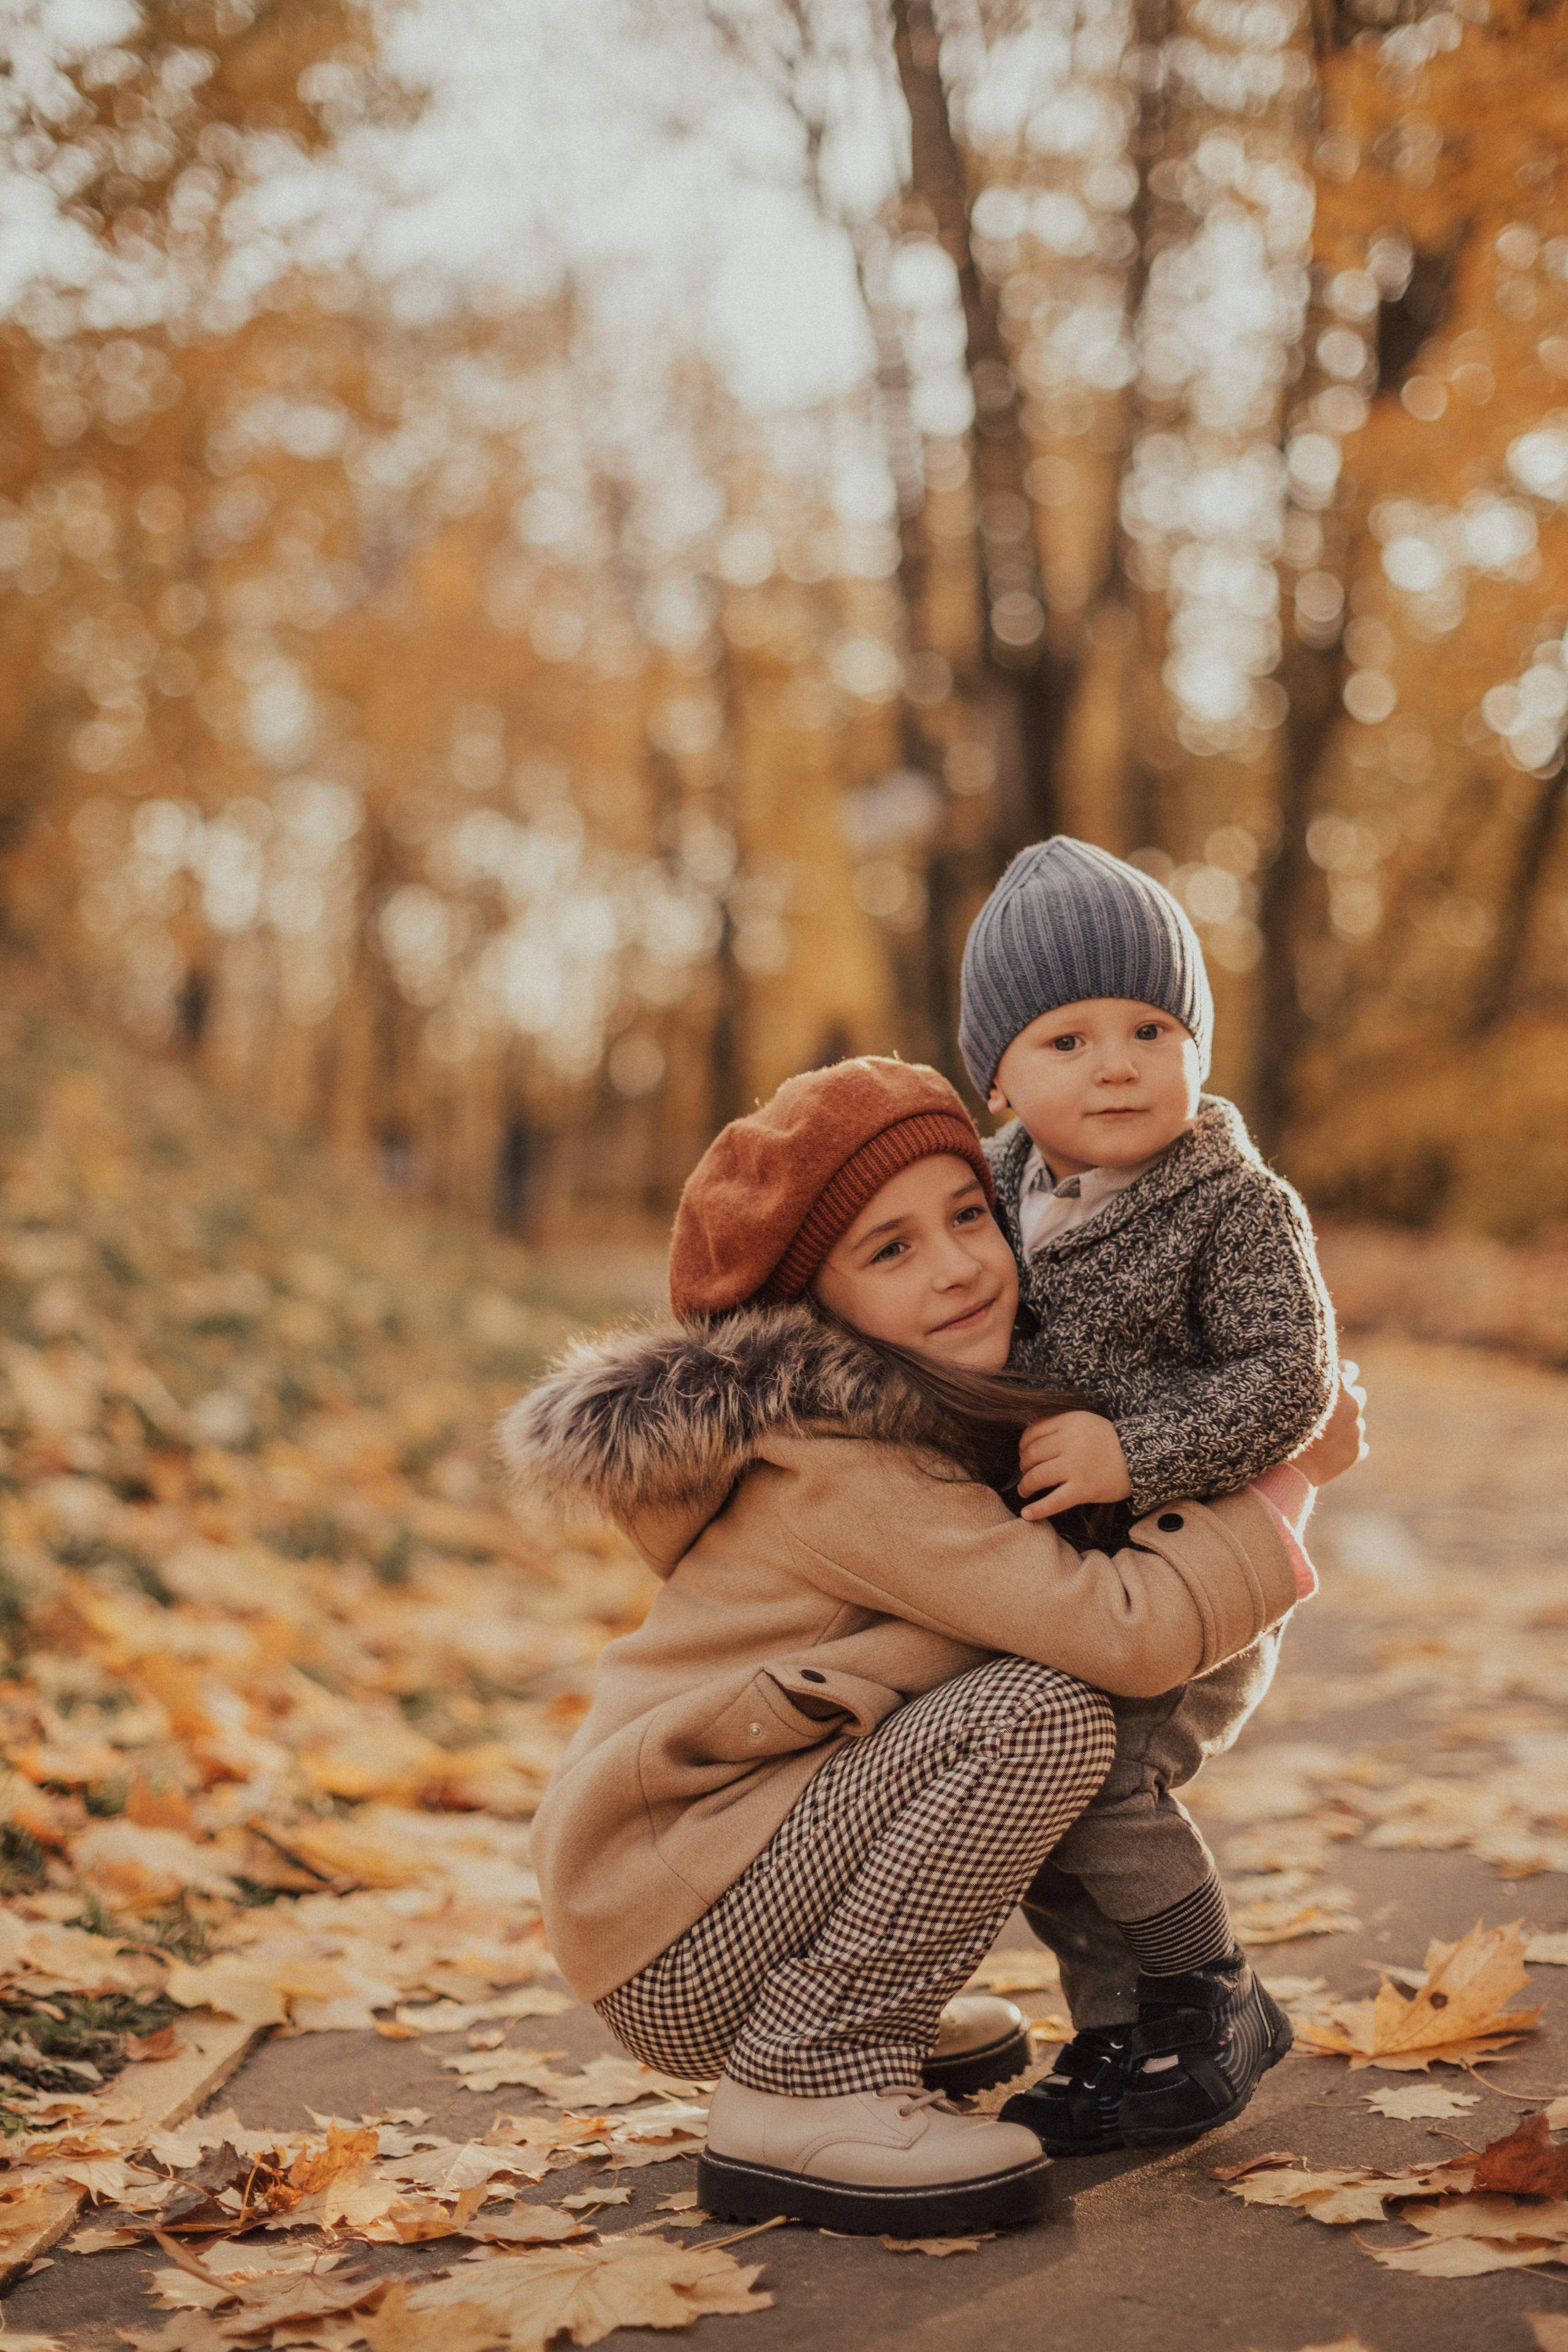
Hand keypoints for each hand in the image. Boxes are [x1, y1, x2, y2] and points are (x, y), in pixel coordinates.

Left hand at [1017, 1411, 1132, 1519]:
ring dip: (1026, 1485)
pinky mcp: (1083, 1489)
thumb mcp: (1085, 1421)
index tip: (1024, 1452)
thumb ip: (1059, 1423)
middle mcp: (1070, 1442)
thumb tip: (1028, 1426)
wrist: (1139, 1458)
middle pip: (1032, 1454)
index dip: (1023, 1444)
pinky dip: (1038, 1509)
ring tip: (1024, 1490)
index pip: (1033, 1431)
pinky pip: (1054, 1502)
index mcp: (1070, 1422)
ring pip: (1037, 1477)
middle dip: (1024, 1465)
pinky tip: (1026, 1514)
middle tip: (1025, 1471)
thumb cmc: (1109, 1441)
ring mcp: (1076, 1467)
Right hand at [1292, 1359, 1367, 1485]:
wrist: (1283, 1463)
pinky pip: (1358, 1447)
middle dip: (1347, 1400)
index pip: (1349, 1370)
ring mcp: (1354, 1428)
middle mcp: (1351, 1403)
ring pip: (1357, 1422)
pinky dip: (1345, 1448)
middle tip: (1328, 1409)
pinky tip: (1328, 1453)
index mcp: (1335, 1383)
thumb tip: (1313, 1374)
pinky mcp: (1356, 1451)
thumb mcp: (1287, 1392)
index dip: (1340, 1376)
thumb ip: (1307, 1380)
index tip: (1331, 1383)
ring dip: (1346, 1425)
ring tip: (1324, 1435)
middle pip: (1358, 1394)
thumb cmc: (1274, 1423)